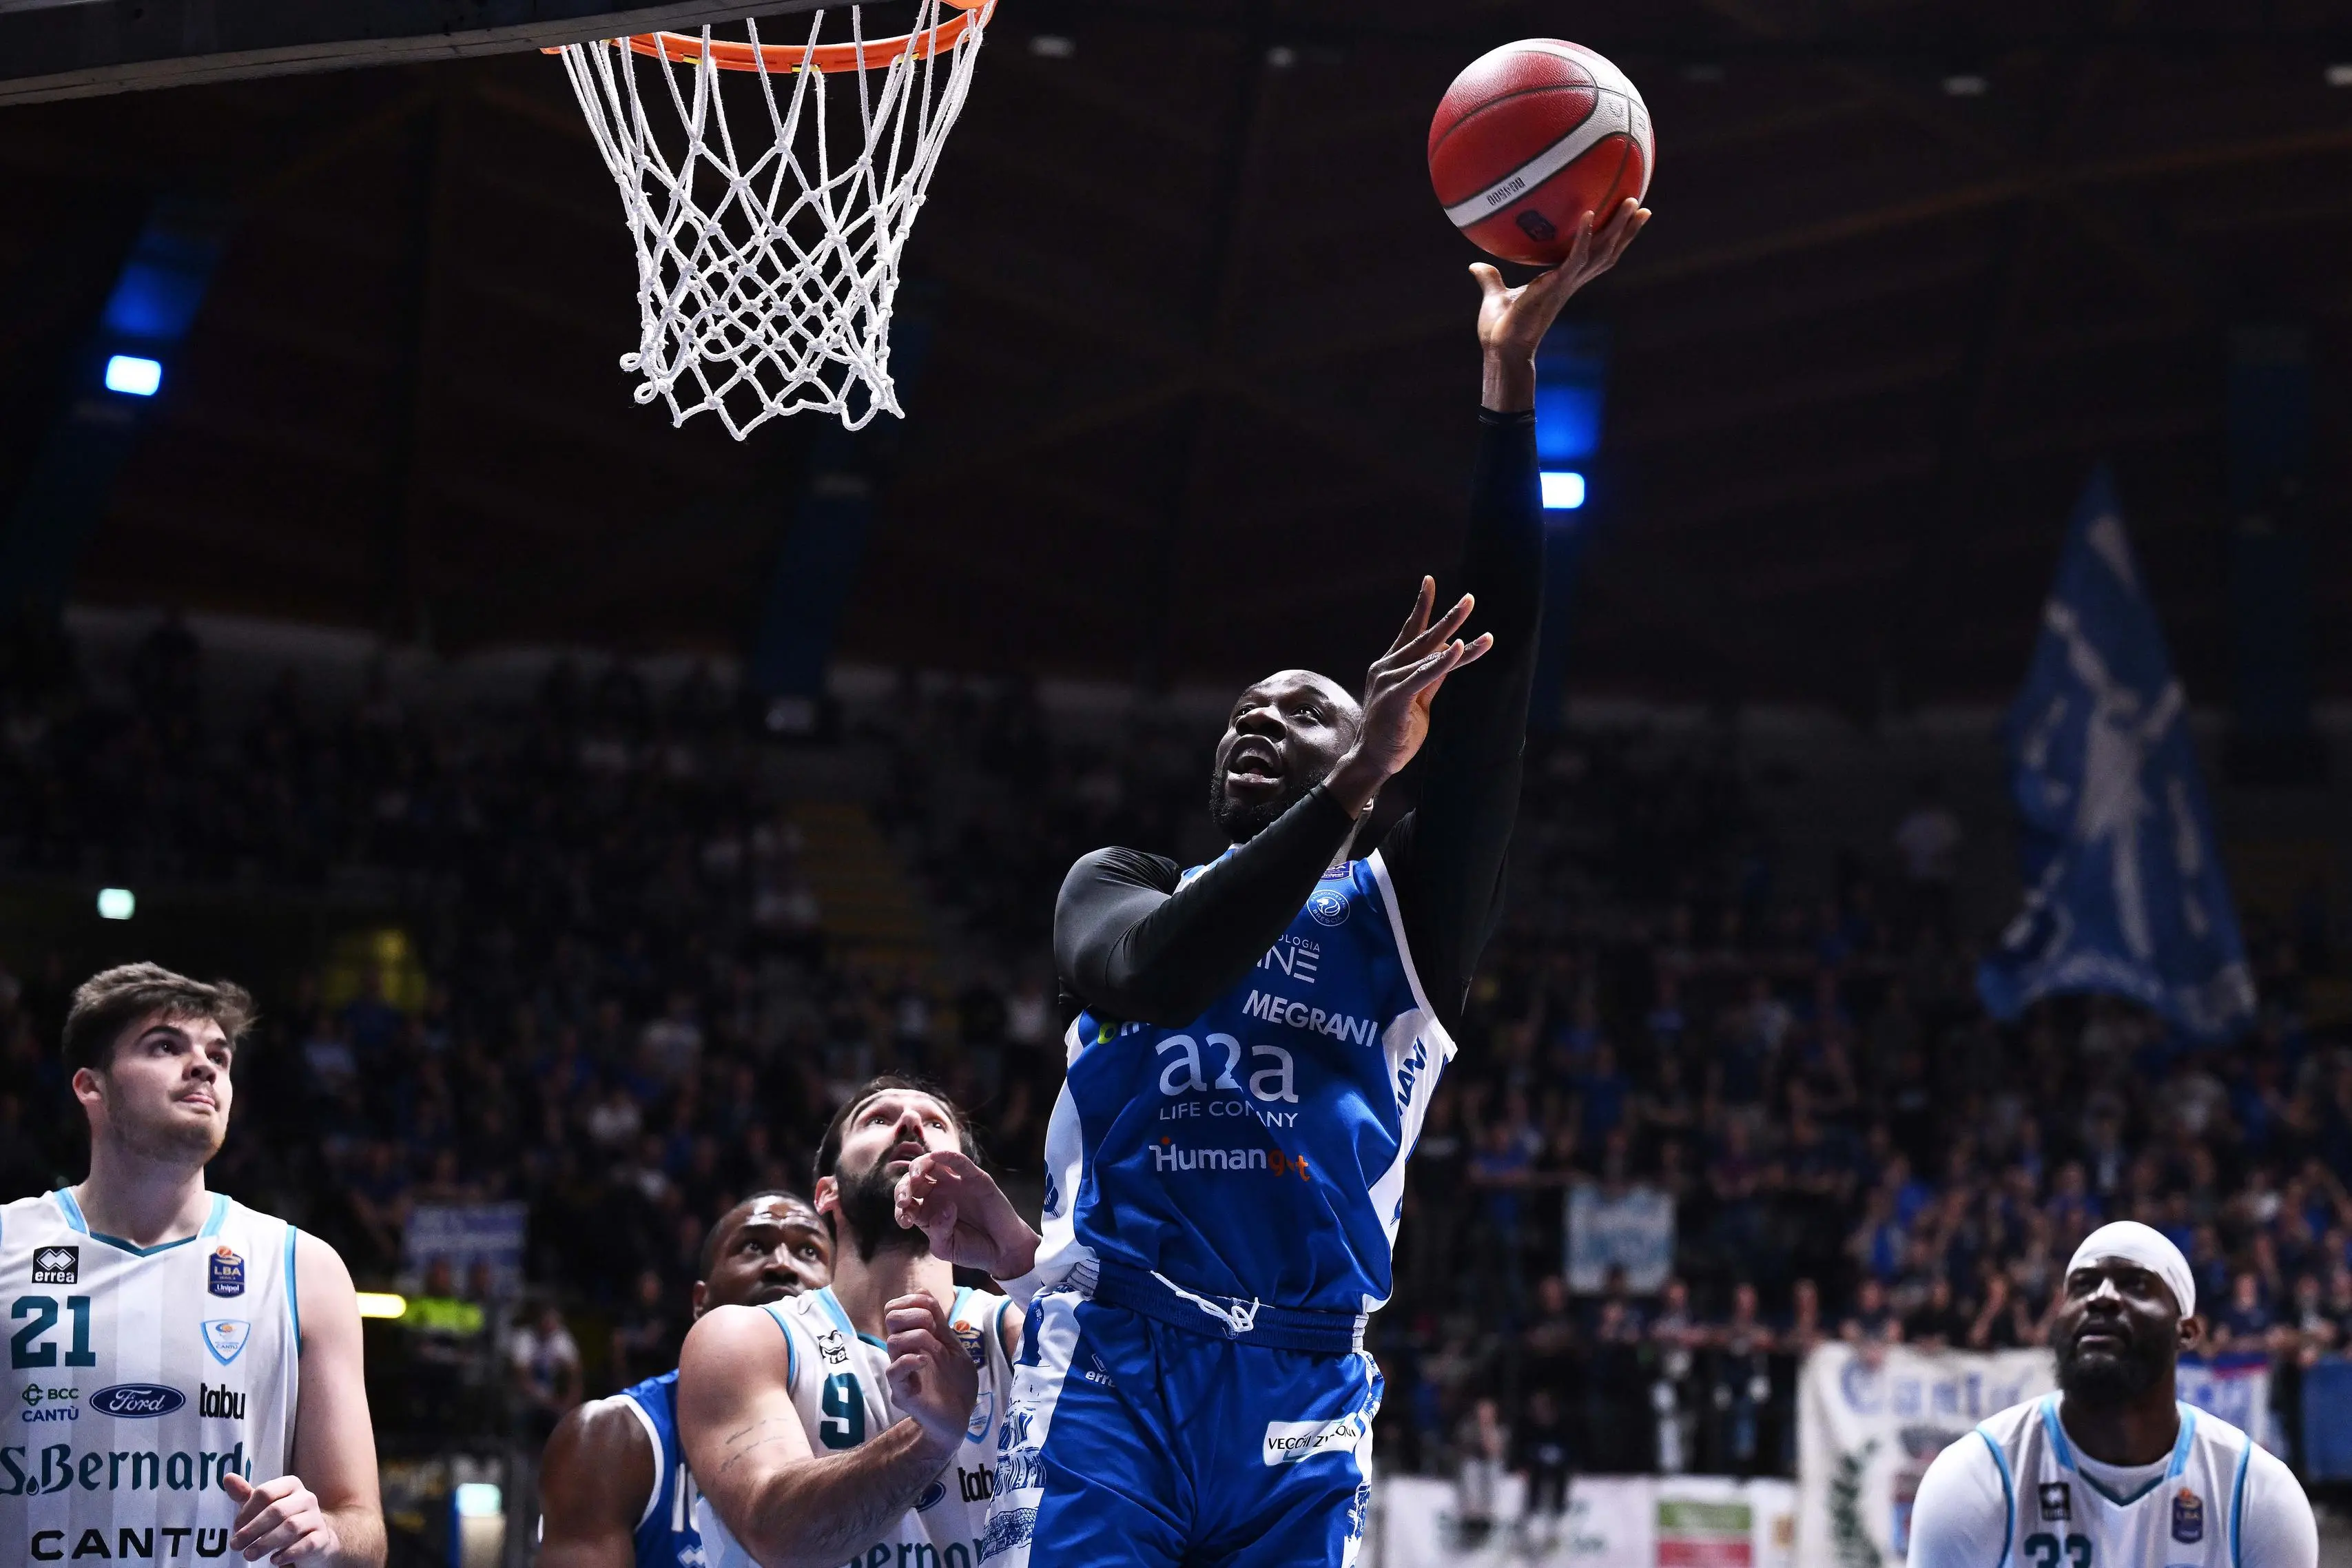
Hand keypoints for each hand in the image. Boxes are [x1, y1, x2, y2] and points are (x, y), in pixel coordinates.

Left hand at [222, 1472, 338, 1563]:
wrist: (314, 1538)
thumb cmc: (283, 1520)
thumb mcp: (263, 1507)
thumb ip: (245, 1494)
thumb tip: (227, 1478)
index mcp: (291, 1485)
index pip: (265, 1492)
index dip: (246, 1511)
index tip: (236, 1527)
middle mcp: (306, 1498)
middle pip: (277, 1510)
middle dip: (252, 1530)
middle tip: (235, 1545)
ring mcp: (316, 1518)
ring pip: (291, 1527)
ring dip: (265, 1543)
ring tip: (249, 1555)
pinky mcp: (322, 1538)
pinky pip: (307, 1544)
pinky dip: (288, 1553)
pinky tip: (274, 1560)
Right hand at [882, 1292, 978, 1456]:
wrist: (962, 1415)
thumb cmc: (956, 1382)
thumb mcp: (953, 1346)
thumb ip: (939, 1323)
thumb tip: (922, 1292)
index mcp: (912, 1340)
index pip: (895, 1309)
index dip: (911, 1302)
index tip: (931, 1312)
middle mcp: (902, 1353)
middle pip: (890, 1318)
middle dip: (914, 1314)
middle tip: (933, 1327)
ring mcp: (900, 1373)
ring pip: (893, 1341)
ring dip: (918, 1337)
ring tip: (935, 1349)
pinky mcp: (902, 1393)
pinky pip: (894, 1372)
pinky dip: (910, 1361)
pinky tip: (926, 1361)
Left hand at [896, 1151, 1039, 1280]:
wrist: (1002, 1250)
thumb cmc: (972, 1249)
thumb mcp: (947, 1247)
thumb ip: (938, 1231)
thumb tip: (944, 1208)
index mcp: (926, 1211)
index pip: (906, 1202)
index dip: (901, 1208)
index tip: (906, 1222)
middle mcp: (938, 1194)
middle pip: (914, 1181)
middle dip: (904, 1187)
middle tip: (904, 1199)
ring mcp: (955, 1184)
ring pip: (931, 1165)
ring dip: (919, 1166)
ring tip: (916, 1176)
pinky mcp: (974, 1178)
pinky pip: (959, 1162)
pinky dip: (947, 1156)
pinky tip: (936, 1156)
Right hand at [1325, 577, 1490, 810]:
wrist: (1372, 760)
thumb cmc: (1395, 731)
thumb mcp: (1418, 699)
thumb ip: (1432, 676)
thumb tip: (1450, 653)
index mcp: (1391, 666)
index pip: (1410, 631)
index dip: (1422, 607)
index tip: (1430, 581)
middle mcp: (1387, 667)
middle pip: (1424, 637)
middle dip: (1449, 617)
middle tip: (1470, 599)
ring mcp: (1389, 681)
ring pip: (1428, 655)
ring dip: (1458, 640)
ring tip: (1482, 629)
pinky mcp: (1395, 697)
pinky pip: (1423, 675)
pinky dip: (1442, 662)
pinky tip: (1458, 647)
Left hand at [1475, 196, 1649, 409]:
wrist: (1501, 348)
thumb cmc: (1500, 329)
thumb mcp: (1495, 296)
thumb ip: (1490, 278)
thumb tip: (1475, 265)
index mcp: (1563, 281)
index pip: (1596, 256)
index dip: (1613, 240)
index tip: (1627, 221)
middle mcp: (1571, 281)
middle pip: (1608, 252)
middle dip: (1627, 231)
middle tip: (1643, 206)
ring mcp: (1567, 283)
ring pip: (1602, 252)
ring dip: (1618, 228)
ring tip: (1632, 202)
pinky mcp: (1556, 285)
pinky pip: (1575, 257)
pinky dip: (1583, 236)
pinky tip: (1589, 214)